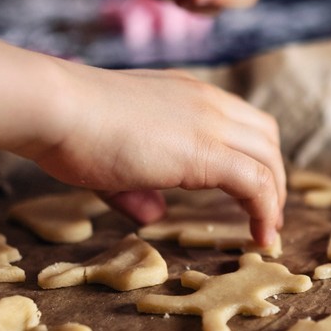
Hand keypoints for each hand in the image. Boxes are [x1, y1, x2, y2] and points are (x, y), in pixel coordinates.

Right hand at [19, 62, 285, 245]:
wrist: (55, 108)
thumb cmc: (69, 127)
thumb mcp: (111, 158)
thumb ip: (137, 186)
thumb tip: (153, 214)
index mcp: (187, 93)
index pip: (240, 121)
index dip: (253, 157)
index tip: (252, 193)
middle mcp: (207, 101)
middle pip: (266, 137)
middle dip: (273, 176)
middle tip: (266, 214)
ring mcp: (210, 122)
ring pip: (269, 158)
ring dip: (275, 196)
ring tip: (267, 230)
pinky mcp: (205, 152)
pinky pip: (255, 183)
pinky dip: (266, 210)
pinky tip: (261, 237)